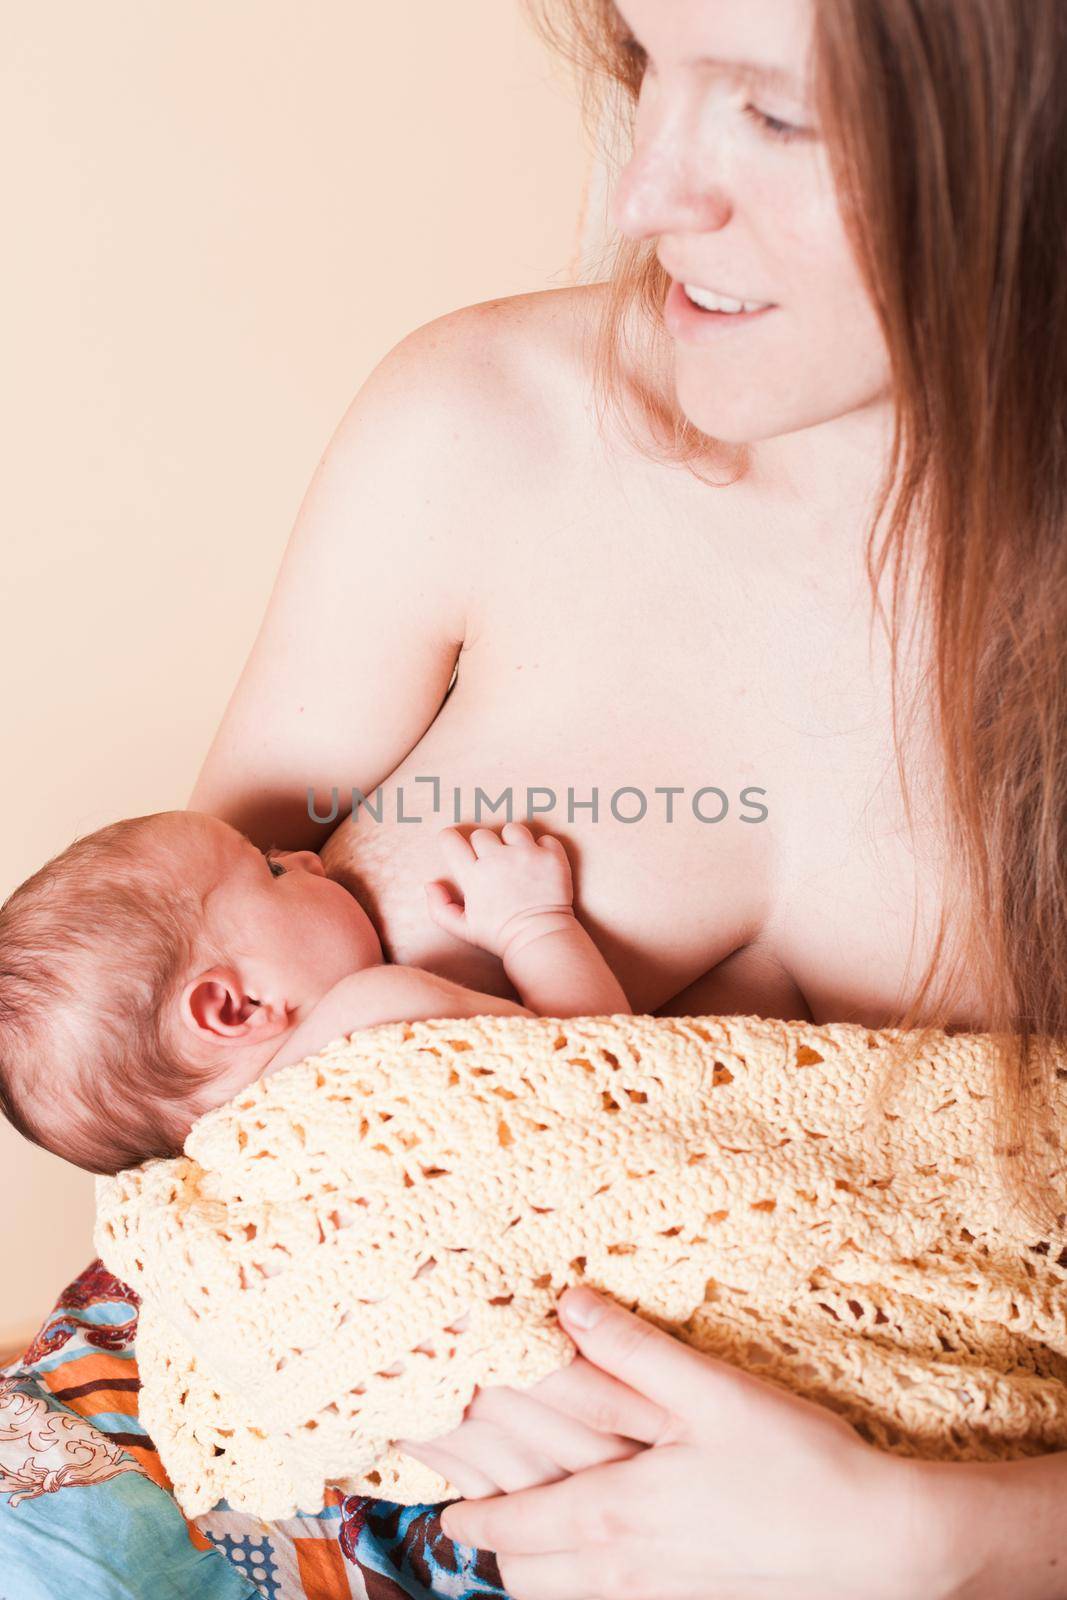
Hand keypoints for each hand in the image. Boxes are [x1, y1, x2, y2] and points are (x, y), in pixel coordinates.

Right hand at [426, 822, 574, 961]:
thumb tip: (430, 884)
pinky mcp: (551, 857)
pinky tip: (540, 865)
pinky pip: (545, 839)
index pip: (450, 840)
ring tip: (519, 860)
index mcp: (474, 875)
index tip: (455, 844)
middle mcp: (498, 860)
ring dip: (514, 842)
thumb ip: (439, 908)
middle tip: (494, 864)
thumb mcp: (463, 929)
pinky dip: (544, 849)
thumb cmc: (500, 936)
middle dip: (484, 846)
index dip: (450, 839)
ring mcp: (526, 855)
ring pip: (513, 830)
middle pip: (482, 834)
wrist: (540, 939)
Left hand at [431, 1288, 938, 1599]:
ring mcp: (665, 1596)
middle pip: (528, 1579)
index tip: (444, 1505)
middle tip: (477, 1513)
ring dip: (539, 1569)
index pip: (515, 1528)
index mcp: (615, 1514)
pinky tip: (609, 1546)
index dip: (471, 1517)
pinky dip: (588, 1583)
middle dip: (498, 1550)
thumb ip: (632, 1350)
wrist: (878, 1545)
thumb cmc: (795, 1464)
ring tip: (531, 1535)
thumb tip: (565, 1304)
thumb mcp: (711, 1392)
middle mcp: (628, 1570)